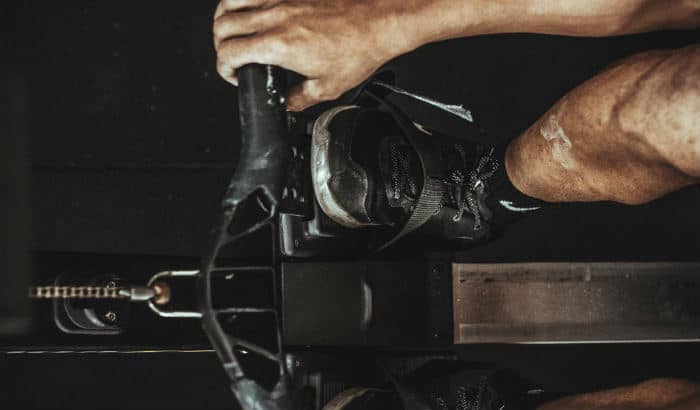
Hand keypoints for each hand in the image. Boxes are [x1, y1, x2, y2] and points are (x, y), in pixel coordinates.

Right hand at [213, 0, 415, 110]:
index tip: (234, 75)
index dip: (224, 69)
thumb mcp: (327, 88)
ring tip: (232, 32)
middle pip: (222, 26)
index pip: (229, 53)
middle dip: (220, 46)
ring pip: (230, 2)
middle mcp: (275, 17)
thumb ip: (298, 99)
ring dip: (224, 19)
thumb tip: (285, 103)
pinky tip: (249, 10)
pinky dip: (242, 0)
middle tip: (232, 57)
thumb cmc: (360, 48)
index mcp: (279, 45)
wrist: (380, 22)